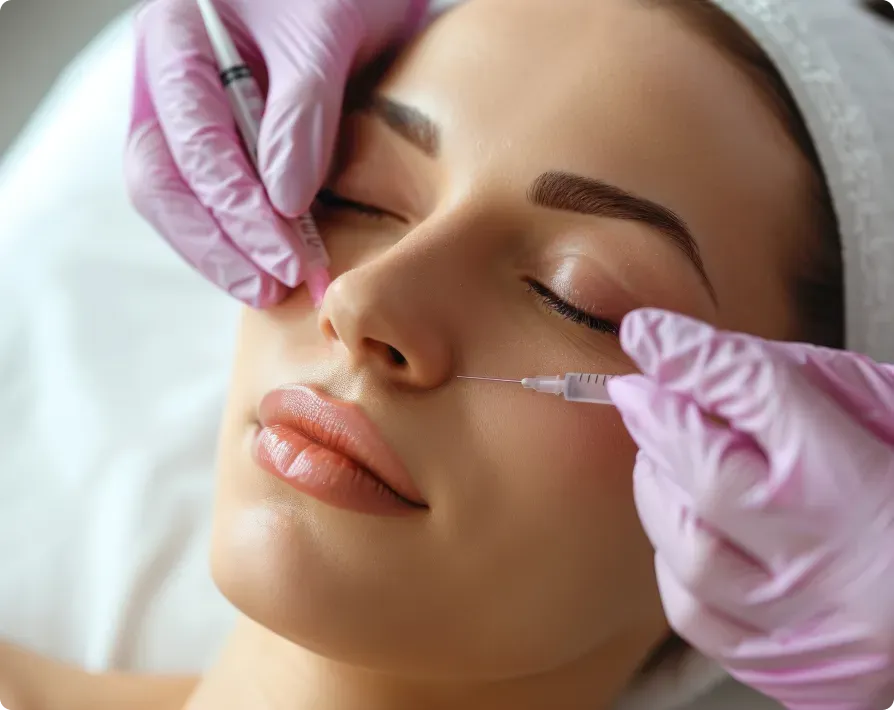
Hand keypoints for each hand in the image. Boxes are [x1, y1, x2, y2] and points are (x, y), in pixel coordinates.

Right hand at [125, 0, 427, 306]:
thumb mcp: (326, 31)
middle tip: (273, 285)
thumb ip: (302, 110)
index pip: (188, 137)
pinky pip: (205, 199)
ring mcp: (183, 116)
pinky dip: (234, 237)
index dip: (234, 204)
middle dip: (217, 241)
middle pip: (163, 180)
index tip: (284, 252)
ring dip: (221, 251)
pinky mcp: (213, 143)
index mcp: (175, 37)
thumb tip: (284, 202)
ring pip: (176, 199)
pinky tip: (266, 265)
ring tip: (270, 290)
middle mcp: (166, 81)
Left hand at [608, 308, 893, 709]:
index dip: (696, 357)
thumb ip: (811, 389)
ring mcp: (810, 631)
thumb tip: (711, 364)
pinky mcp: (789, 673)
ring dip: (658, 490)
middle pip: (709, 476)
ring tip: (665, 456)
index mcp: (875, 490)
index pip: (763, 398)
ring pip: (688, 550)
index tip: (651, 333)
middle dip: (659, 421)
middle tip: (639, 391)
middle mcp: (840, 570)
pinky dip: (674, 557)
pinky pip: (694, 613)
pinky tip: (689, 525)